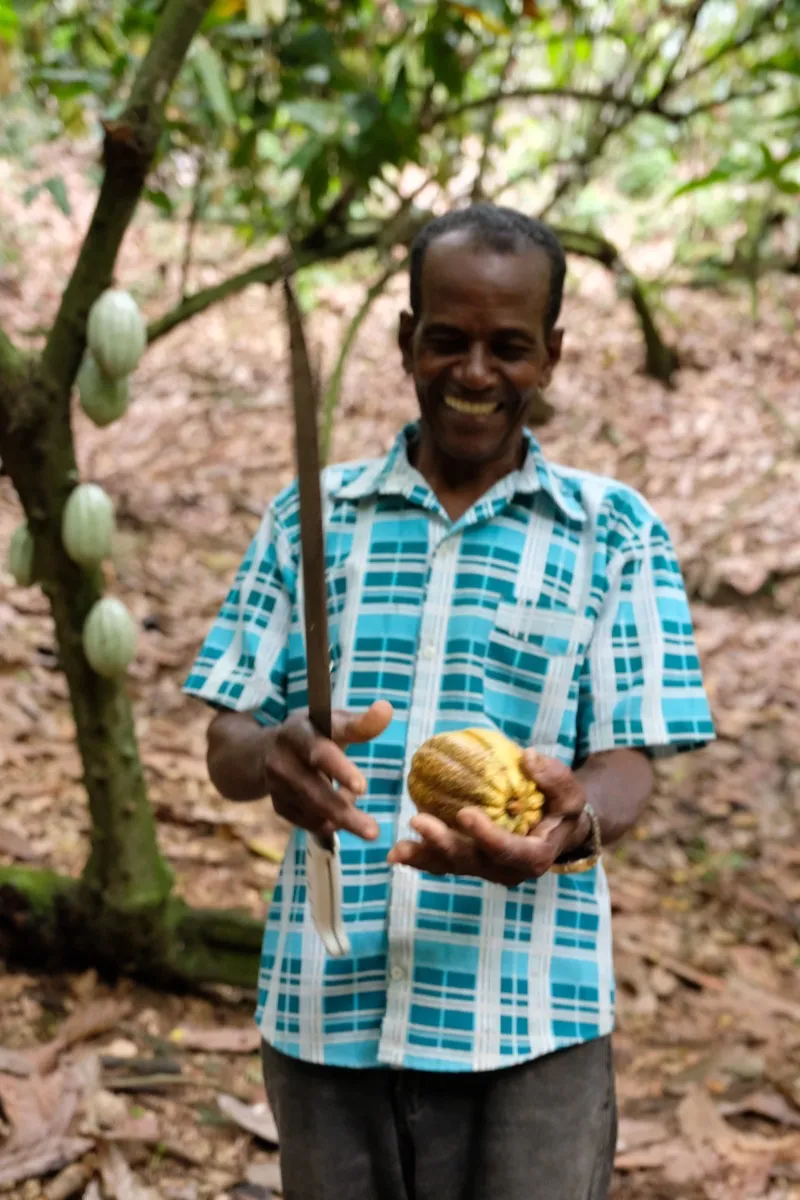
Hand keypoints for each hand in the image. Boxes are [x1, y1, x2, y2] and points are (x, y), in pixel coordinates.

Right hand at [264, 700, 392, 840]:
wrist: (268, 751)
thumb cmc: (314, 733)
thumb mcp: (334, 722)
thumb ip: (361, 723)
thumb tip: (387, 709)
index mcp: (297, 732)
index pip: (319, 752)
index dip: (340, 770)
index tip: (362, 789)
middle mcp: (281, 759)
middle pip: (314, 791)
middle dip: (344, 812)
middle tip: (373, 832)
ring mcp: (276, 785)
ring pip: (311, 811)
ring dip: (340, 819)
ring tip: (366, 825)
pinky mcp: (277, 805)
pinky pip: (306, 822)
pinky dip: (327, 824)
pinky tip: (339, 820)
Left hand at [388, 749, 590, 885]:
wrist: (556, 827)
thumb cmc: (562, 807)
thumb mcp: (570, 791)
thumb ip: (554, 777)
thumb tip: (527, 758)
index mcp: (535, 857)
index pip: (511, 851)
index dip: (488, 836)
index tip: (466, 813)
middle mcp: (508, 870)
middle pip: (473, 862)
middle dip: (444, 845)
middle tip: (418, 821)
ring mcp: (487, 869)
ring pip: (453, 866)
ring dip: (424, 855)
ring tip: (397, 849)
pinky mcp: (471, 862)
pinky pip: (444, 862)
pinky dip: (421, 857)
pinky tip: (396, 852)